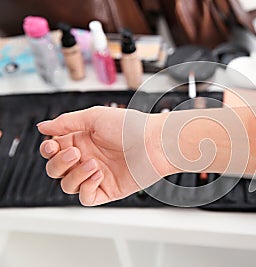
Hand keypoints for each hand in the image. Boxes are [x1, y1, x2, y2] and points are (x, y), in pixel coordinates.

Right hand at [38, 107, 172, 205]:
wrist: (154, 142)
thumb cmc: (131, 126)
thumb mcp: (95, 117)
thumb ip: (66, 122)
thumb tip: (42, 127)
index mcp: (82, 140)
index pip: (53, 150)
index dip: (48, 150)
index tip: (53, 145)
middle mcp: (87, 158)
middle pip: (56, 170)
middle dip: (59, 163)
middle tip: (75, 152)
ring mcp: (96, 175)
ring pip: (68, 185)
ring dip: (74, 175)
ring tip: (93, 163)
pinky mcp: (108, 190)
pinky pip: (85, 197)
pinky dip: (86, 187)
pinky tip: (98, 174)